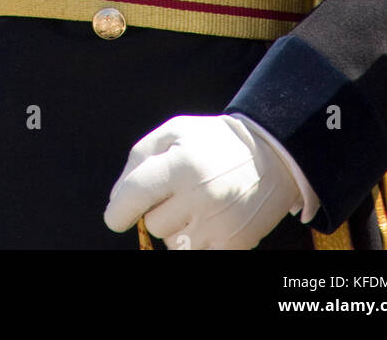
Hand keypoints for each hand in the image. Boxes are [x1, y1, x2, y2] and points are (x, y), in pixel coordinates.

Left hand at [104, 114, 300, 249]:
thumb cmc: (213, 142)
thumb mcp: (175, 132)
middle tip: (178, 193)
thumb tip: (116, 199)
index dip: (118, 211)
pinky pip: (197, 255)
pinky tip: (208, 221)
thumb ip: (139, 159)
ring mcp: (219, 224)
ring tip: (197, 205)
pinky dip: (196, 242)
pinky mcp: (235, 245)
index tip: (115, 217)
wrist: (271, 155)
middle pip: (152, 224)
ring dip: (177, 229)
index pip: (134, 196)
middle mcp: (200, 196)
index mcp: (182, 164)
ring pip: (172, 245)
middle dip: (157, 211)